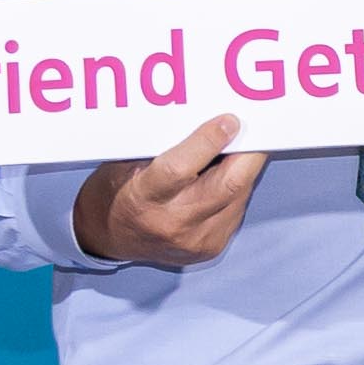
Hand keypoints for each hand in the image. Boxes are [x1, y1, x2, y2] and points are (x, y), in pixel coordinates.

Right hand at [76, 111, 263, 267]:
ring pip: (239, 196)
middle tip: (254, 128)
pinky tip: (230, 173)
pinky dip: (237, 187)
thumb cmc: (116, 193)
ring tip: (241, 146)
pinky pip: (236, 209)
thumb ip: (161, 145)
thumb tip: (204, 117)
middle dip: (248, 153)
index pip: (179, 169)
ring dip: (245, 169)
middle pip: (227, 186)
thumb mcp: (124, 163)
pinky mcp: (212, 247)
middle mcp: (173, 224)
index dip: (208, 142)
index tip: (229, 120)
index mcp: (143, 200)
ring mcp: (196, 240)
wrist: (109, 238)